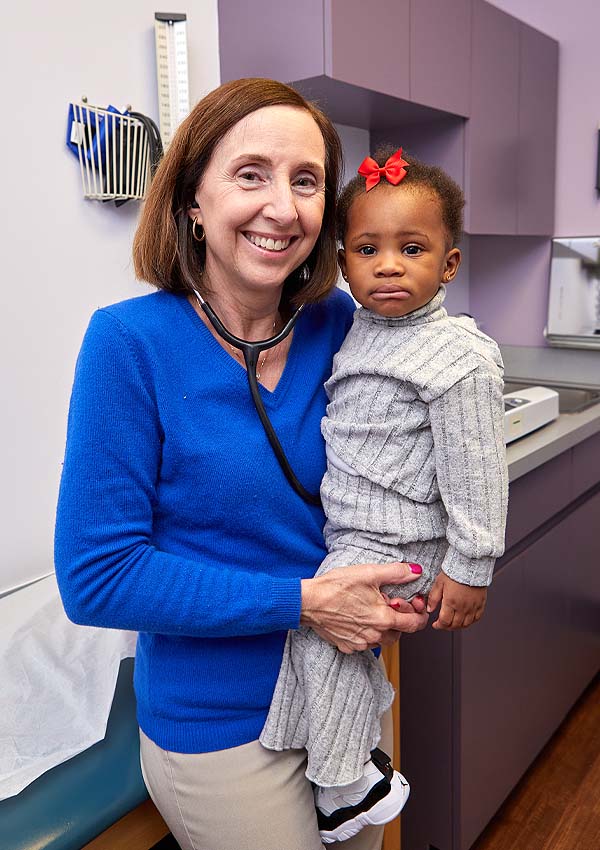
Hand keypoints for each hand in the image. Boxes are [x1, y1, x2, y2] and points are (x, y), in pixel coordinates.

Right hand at [300, 562, 428, 653]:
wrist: (308, 602)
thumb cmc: (335, 586)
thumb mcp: (368, 573)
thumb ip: (396, 573)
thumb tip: (416, 571)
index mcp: (383, 618)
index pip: (414, 624)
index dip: (419, 614)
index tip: (415, 605)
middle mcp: (374, 635)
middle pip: (400, 633)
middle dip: (400, 620)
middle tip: (390, 603)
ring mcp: (360, 643)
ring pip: (383, 640)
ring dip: (384, 628)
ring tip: (373, 610)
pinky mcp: (347, 646)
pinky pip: (365, 643)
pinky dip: (367, 633)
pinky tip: (358, 618)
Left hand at [427, 572, 486, 629]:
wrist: (470, 564)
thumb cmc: (454, 570)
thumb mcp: (438, 583)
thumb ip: (433, 598)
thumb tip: (430, 609)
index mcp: (451, 602)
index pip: (444, 621)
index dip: (439, 626)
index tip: (436, 624)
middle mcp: (463, 607)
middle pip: (455, 625)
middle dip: (447, 627)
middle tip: (443, 624)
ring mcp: (473, 606)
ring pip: (466, 624)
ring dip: (458, 626)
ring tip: (453, 623)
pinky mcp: (481, 603)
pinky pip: (477, 618)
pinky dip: (471, 621)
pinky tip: (466, 619)